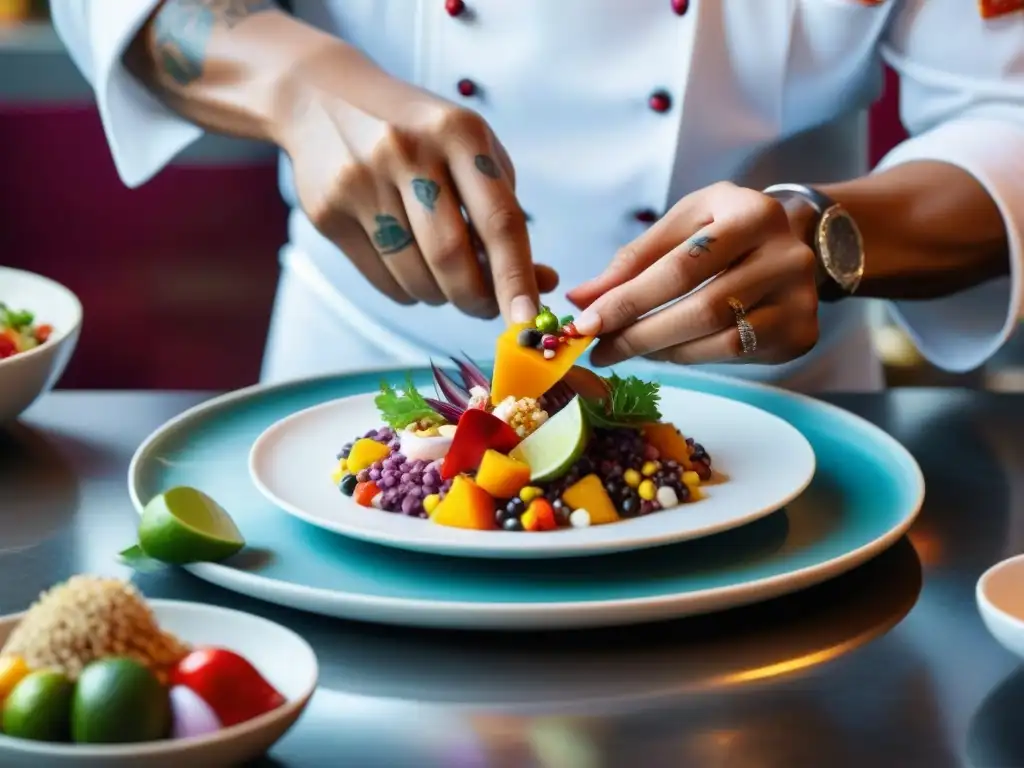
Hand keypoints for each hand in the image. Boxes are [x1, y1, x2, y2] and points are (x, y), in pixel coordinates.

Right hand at [275, 51, 552, 321]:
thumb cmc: (418, 133)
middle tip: (486, 306)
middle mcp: (408, 152)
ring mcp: (362, 182)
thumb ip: (504, 209)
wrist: (320, 96)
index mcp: (458, 132)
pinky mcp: (328, 212)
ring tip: (443, 274)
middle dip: (476, 298)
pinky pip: (383, 280)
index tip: (528, 318)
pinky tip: (409, 264)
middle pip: (452, 258)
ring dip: (441, 295)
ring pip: (417, 277)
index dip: (516, 277)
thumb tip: (538, 283)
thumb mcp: (468, 146)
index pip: (498, 220)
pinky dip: (409, 290)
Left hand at [566, 182, 818, 365]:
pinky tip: (665, 350)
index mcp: (753, 214)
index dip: (629, 299)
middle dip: (640, 334)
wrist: (795, 239)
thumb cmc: (725, 228)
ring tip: (626, 349)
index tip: (587, 322)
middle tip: (599, 348)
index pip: (681, 267)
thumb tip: (581, 299)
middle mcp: (786, 256)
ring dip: (661, 351)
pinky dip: (690, 357)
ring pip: (719, 340)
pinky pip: (735, 355)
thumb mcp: (682, 224)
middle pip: (702, 309)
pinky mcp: (801, 334)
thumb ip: (633, 259)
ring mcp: (800, 299)